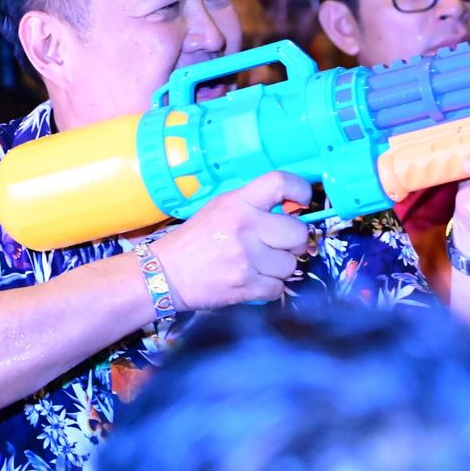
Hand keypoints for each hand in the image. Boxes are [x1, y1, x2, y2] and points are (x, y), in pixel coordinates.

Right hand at [149, 172, 310, 309]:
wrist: (166, 273)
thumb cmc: (197, 239)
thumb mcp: (221, 209)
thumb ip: (254, 205)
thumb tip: (294, 210)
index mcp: (238, 202)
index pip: (280, 182)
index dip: (301, 190)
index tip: (303, 201)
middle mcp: (245, 227)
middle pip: (298, 233)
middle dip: (294, 242)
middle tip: (280, 245)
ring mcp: (246, 258)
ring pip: (291, 265)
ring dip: (280, 268)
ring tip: (260, 265)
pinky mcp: (245, 286)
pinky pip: (278, 288)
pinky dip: (269, 287)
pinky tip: (253, 281)